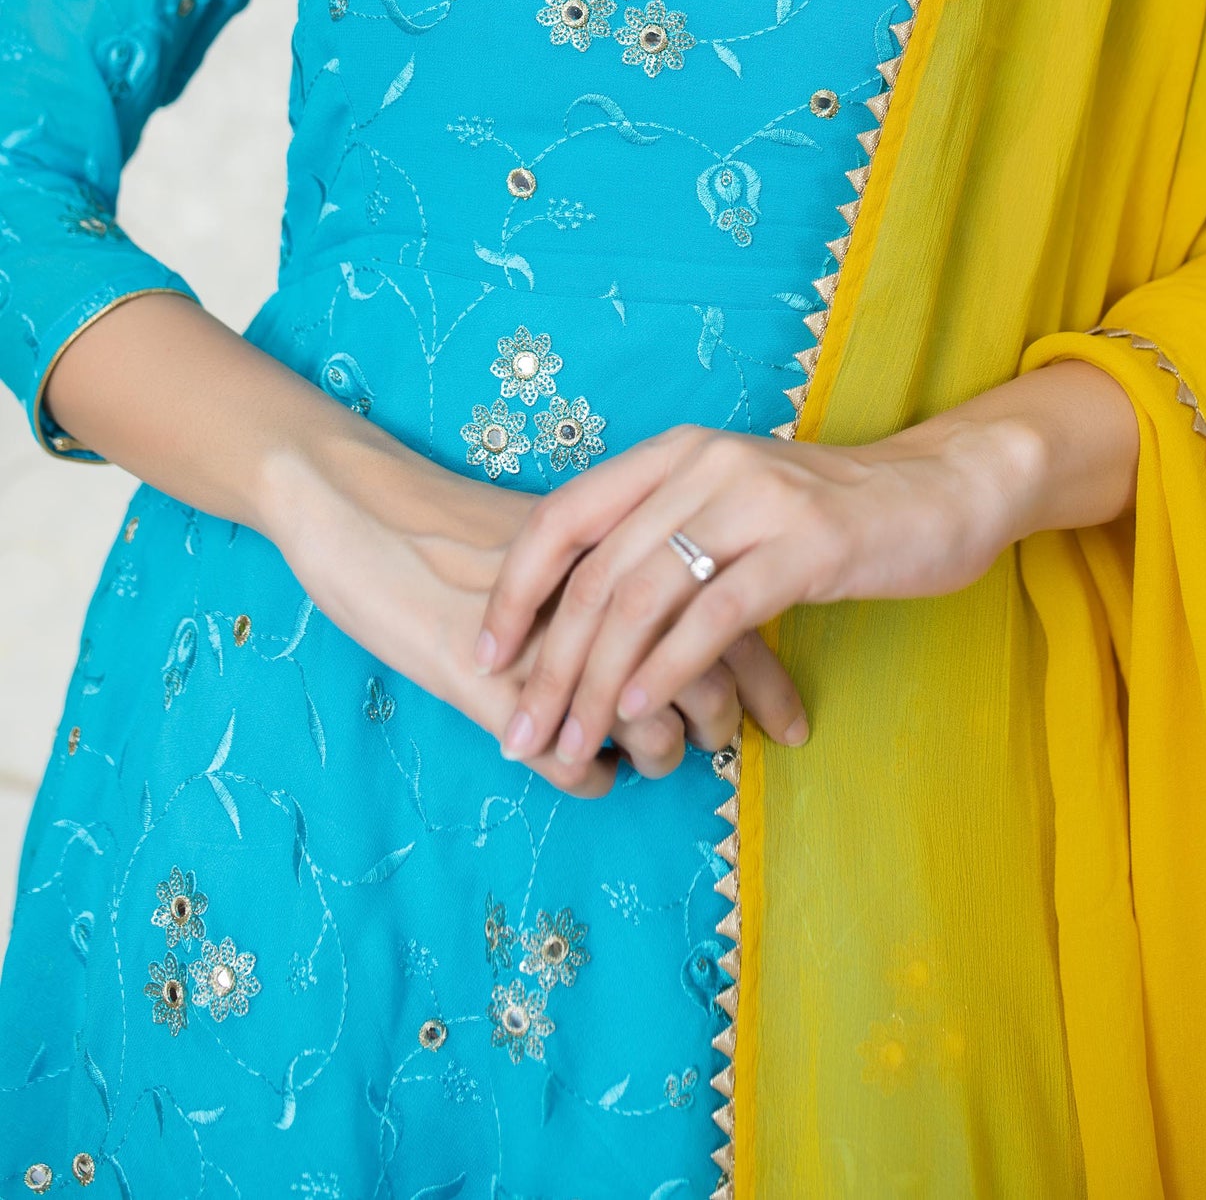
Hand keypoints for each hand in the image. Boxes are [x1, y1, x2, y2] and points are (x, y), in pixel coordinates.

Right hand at [260, 430, 804, 795]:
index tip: (790, 717)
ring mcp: (544, 637)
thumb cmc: (441, 516)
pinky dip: (583, 773)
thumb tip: (670, 615)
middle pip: (698, 661)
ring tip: (658, 760)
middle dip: (728, 719)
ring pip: (641, 713)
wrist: (348, 497)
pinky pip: (561, 751)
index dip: (763, 667)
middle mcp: (593, 587)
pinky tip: (587, 776)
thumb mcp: (544, 537)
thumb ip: (606, 569)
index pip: (719, 603)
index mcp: (615, 540)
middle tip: (742, 751)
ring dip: (659, 748)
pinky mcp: (486, 680)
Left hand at [477, 364, 1139, 765]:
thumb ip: (666, 542)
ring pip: (644, 596)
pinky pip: (716, 613)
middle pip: (596, 571)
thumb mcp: (733, 510)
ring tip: (569, 742)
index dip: (515, 590)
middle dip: (548, 662)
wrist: (942, 489)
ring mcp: (755, 500)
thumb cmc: (830, 516)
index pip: (564, 518)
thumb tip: (583, 624)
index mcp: (674, 454)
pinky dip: (670, 668)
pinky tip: (643, 715)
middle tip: (519, 733)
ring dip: (597, 681)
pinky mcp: (807, 543)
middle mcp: (703, 465)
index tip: (485, 659)